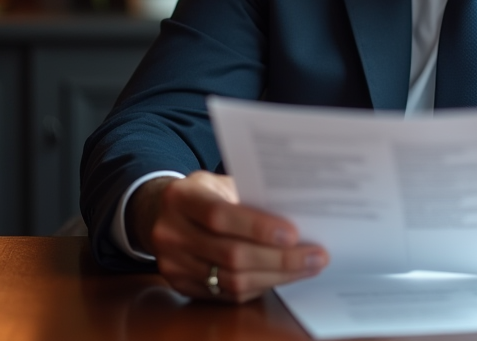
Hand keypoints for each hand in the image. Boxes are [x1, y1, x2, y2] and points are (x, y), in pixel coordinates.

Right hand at [129, 171, 328, 302]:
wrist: (160, 212)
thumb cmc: (203, 193)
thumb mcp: (219, 181)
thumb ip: (249, 196)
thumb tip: (299, 213)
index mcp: (181, 198)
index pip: (220, 216)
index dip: (258, 227)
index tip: (294, 233)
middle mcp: (171, 232)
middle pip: (231, 254)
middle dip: (279, 259)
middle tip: (316, 256)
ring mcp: (172, 263)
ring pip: (231, 280)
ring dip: (276, 277)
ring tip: (307, 267)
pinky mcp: (180, 285)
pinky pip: (226, 295)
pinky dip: (259, 286)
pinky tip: (282, 276)